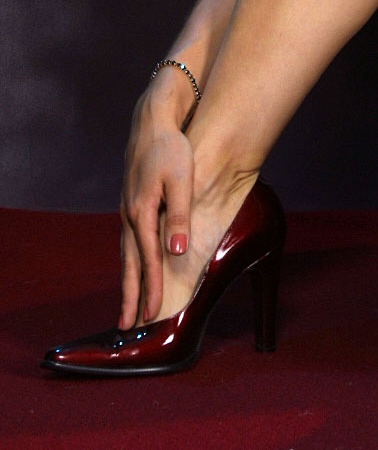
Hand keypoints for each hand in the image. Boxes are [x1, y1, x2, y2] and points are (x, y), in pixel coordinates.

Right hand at [118, 91, 195, 328]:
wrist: (152, 122)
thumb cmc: (170, 148)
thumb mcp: (181, 180)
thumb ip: (179, 217)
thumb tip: (175, 252)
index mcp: (141, 212)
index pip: (147, 260)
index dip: (152, 288)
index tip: (153, 314)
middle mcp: (129, 215)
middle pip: (129, 264)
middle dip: (129, 296)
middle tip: (125, 327)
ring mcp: (126, 209)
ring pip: (125, 253)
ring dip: (127, 280)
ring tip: (127, 305)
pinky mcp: (130, 203)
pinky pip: (128, 240)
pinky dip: (129, 260)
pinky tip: (132, 267)